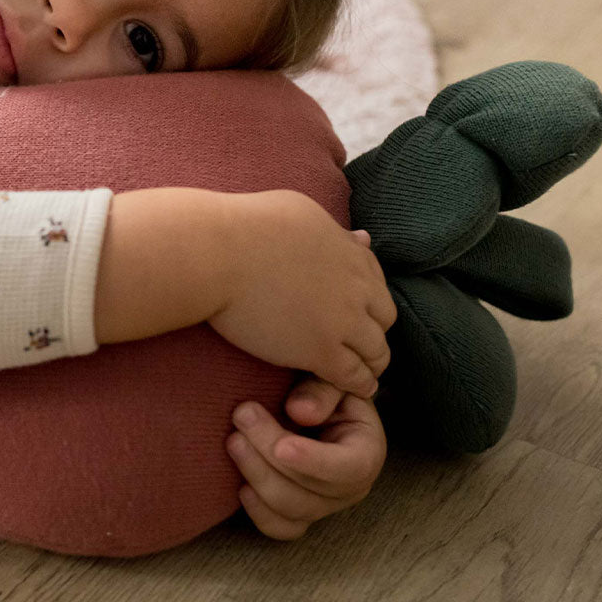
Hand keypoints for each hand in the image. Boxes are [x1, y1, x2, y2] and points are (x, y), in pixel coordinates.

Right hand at [208, 190, 396, 397]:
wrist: (217, 253)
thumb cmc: (244, 225)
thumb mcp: (301, 213)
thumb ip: (335, 232)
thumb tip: (363, 238)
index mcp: (350, 252)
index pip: (376, 281)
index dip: (367, 299)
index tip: (355, 310)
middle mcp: (356, 286)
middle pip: (384, 317)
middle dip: (373, 330)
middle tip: (358, 343)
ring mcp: (342, 320)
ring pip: (376, 351)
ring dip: (370, 362)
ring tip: (362, 373)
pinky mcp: (321, 350)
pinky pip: (354, 376)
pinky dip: (359, 384)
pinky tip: (353, 388)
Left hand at [225, 376, 386, 539]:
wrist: (314, 403)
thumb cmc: (324, 389)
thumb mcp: (331, 378)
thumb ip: (322, 389)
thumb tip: (300, 413)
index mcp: (367, 450)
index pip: (350, 468)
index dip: (314, 461)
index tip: (281, 446)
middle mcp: (351, 486)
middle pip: (311, 490)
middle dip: (269, 454)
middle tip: (241, 414)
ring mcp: (325, 505)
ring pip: (291, 509)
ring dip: (257, 474)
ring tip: (233, 439)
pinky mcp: (300, 514)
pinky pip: (281, 528)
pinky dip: (259, 513)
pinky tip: (240, 486)